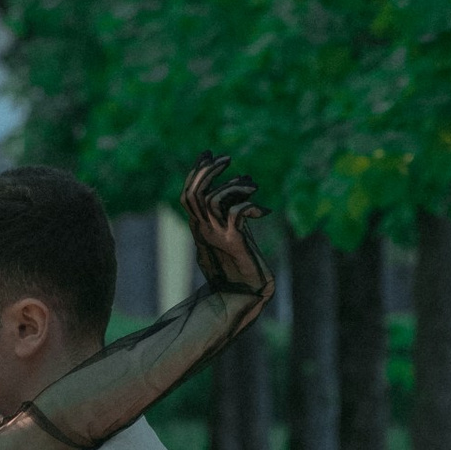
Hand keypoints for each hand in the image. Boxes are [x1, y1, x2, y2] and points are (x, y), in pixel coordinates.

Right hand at [181, 154, 272, 308]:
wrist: (245, 296)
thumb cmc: (243, 266)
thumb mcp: (234, 232)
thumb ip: (232, 212)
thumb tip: (244, 181)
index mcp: (199, 228)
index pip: (188, 195)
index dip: (196, 173)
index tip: (208, 154)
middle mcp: (203, 231)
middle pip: (194, 194)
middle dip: (209, 172)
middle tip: (227, 159)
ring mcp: (217, 237)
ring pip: (213, 201)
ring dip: (233, 186)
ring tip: (252, 185)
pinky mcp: (234, 244)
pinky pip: (235, 215)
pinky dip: (249, 205)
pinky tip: (263, 211)